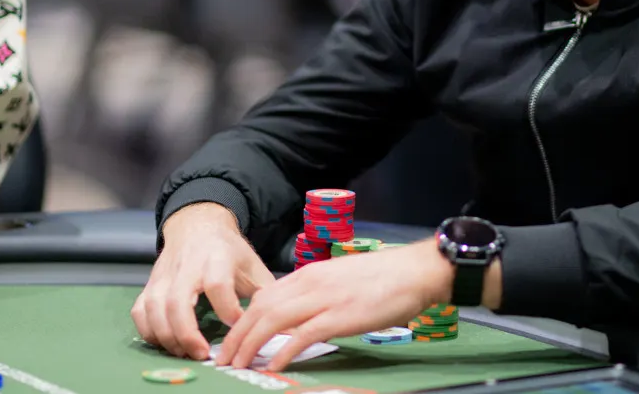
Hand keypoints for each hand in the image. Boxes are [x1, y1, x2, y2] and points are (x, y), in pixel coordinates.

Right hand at [131, 203, 275, 360]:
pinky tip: (165, 342)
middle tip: (202, 353)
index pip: (218, 284)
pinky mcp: (151, 283)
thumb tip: (286, 324)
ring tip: (185, 352)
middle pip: (176, 301)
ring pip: (154, 308)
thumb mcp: (253, 265)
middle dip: (187, 333)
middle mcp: (187, 266)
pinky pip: (140, 311)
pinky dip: (148, 331)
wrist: (199, 225)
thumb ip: (266, 294)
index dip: (227, 309)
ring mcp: (164, 275)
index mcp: (217, 258)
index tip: (237, 326)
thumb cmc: (229, 251)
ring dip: (167, 336)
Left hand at [215, 240, 453, 370]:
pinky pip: (301, 335)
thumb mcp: (340, 279)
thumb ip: (316, 294)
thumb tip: (296, 316)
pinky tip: (272, 367)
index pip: (263, 296)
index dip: (242, 320)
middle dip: (237, 335)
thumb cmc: (382, 278)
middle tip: (225, 358)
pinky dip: (282, 352)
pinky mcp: (339, 316)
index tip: (232, 340)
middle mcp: (310, 283)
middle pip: (260, 309)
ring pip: (272, 320)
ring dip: (250, 344)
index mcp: (310, 274)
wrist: (413, 271)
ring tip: (238, 365)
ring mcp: (324, 299)